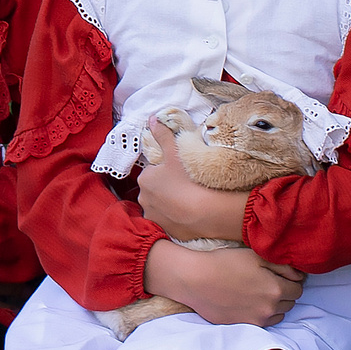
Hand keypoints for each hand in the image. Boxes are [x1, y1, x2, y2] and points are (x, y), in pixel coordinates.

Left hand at [134, 121, 247, 242]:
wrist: (207, 212)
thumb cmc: (189, 178)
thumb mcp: (176, 152)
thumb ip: (163, 135)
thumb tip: (152, 119)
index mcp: (145, 180)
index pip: (153, 173)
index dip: (167, 172)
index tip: (180, 172)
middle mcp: (143, 200)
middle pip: (155, 191)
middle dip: (167, 189)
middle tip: (186, 185)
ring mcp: (154, 217)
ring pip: (161, 207)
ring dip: (170, 204)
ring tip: (190, 200)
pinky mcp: (165, 231)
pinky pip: (170, 221)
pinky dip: (176, 218)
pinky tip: (189, 214)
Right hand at [143, 240, 306, 327]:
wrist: (195, 280)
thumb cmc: (225, 263)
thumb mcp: (256, 256)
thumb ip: (283, 266)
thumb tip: (300, 276)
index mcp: (275, 290)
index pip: (298, 290)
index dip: (293, 281)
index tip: (283, 275)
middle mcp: (269, 309)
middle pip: (290, 304)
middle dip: (285, 293)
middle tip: (270, 281)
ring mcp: (256, 320)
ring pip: (277, 315)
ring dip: (274, 305)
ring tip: (259, 292)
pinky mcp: (242, 326)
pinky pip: (262, 322)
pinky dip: (261, 313)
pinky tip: (249, 301)